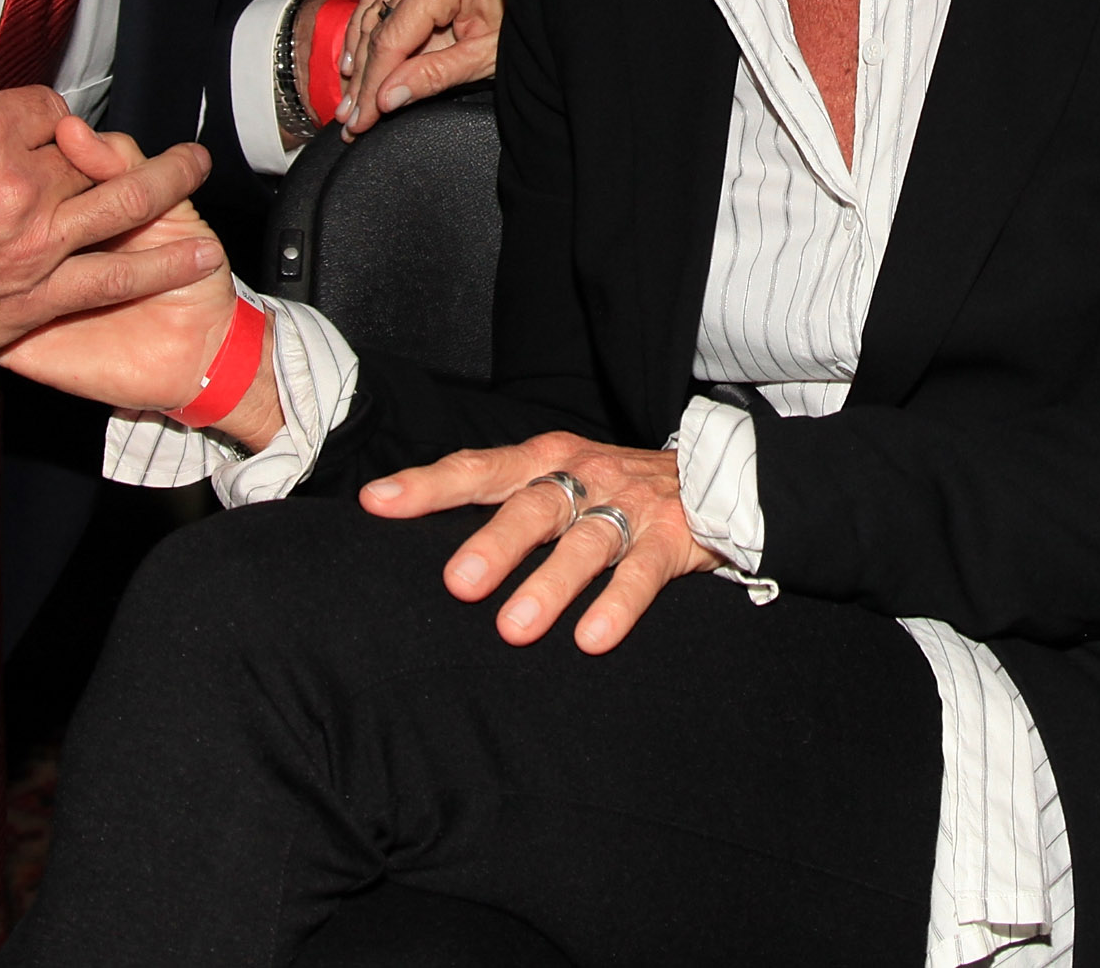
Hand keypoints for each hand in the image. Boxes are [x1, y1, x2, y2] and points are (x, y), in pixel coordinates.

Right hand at [0, 83, 217, 402]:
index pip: (46, 108)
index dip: (46, 119)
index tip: (43, 129)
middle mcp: (15, 185)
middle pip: (84, 154)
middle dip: (104, 149)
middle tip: (134, 147)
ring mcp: (31, 244)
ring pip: (123, 200)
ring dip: (171, 182)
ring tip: (197, 168)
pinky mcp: (34, 299)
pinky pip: (115, 276)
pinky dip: (162, 263)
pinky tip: (196, 253)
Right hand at [334, 0, 501, 136]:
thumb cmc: (529, 20)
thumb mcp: (485, 57)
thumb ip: (433, 77)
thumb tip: (385, 99)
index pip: (393, 39)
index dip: (372, 84)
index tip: (359, 119)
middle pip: (379, 28)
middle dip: (363, 78)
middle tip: (349, 119)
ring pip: (373, 13)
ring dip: (358, 58)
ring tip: (348, 99)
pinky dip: (367, 31)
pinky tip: (354, 60)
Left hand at [358, 431, 720, 653]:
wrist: (722, 472)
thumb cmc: (616, 487)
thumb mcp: (561, 478)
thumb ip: (504, 500)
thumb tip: (418, 534)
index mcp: (547, 459)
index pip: (479, 469)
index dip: (428, 485)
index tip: (378, 503)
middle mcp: (584, 476)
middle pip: (532, 506)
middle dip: (494, 544)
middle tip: (457, 584)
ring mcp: (629, 506)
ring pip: (585, 543)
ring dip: (549, 586)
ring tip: (514, 629)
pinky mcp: (672, 538)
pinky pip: (642, 574)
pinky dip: (617, 606)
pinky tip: (592, 639)